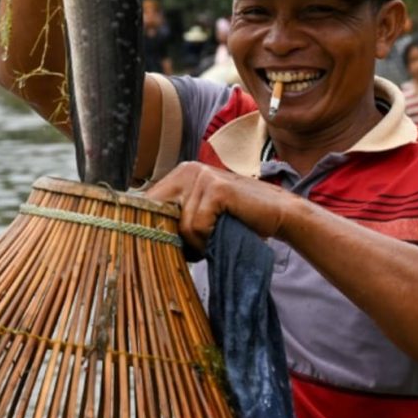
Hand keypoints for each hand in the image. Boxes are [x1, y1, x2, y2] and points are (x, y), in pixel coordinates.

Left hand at [145, 162, 293, 250]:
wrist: (277, 213)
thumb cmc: (236, 218)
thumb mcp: (200, 212)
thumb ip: (175, 215)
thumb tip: (140, 234)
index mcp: (180, 173)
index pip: (147, 203)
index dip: (151, 230)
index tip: (162, 246)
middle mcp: (188, 169)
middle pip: (159, 214)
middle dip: (171, 237)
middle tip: (190, 248)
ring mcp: (202, 176)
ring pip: (181, 225)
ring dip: (195, 242)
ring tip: (211, 240)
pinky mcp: (216, 189)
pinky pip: (197, 226)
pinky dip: (206, 240)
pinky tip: (220, 235)